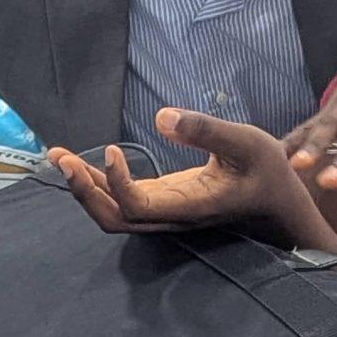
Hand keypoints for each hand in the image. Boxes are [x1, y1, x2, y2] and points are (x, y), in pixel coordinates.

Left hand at [51, 109, 321, 243]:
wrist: (278, 201)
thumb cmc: (267, 172)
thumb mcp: (247, 142)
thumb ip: (205, 129)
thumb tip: (160, 117)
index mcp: (191, 206)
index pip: (139, 208)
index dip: (117, 184)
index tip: (111, 150)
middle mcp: (171, 215)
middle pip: (115, 219)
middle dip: (85, 192)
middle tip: (63, 158)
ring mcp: (164, 211)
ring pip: (114, 212)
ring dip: (84, 186)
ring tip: (58, 155)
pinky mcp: (161, 200)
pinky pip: (121, 199)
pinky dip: (96, 181)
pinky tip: (77, 160)